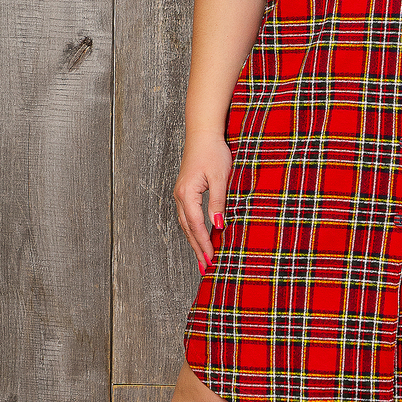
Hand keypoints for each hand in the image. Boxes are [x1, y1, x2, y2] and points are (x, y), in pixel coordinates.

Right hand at [173, 129, 231, 272]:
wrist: (203, 134)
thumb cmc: (212, 152)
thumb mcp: (220, 178)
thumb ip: (218, 203)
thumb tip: (218, 226)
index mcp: (187, 194)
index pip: (196, 226)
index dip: (204, 245)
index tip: (211, 260)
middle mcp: (180, 197)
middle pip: (188, 230)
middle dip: (197, 250)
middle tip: (206, 268)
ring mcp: (180, 194)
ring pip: (186, 225)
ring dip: (194, 242)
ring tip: (203, 258)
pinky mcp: (185, 192)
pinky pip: (188, 216)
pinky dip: (193, 230)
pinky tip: (200, 237)